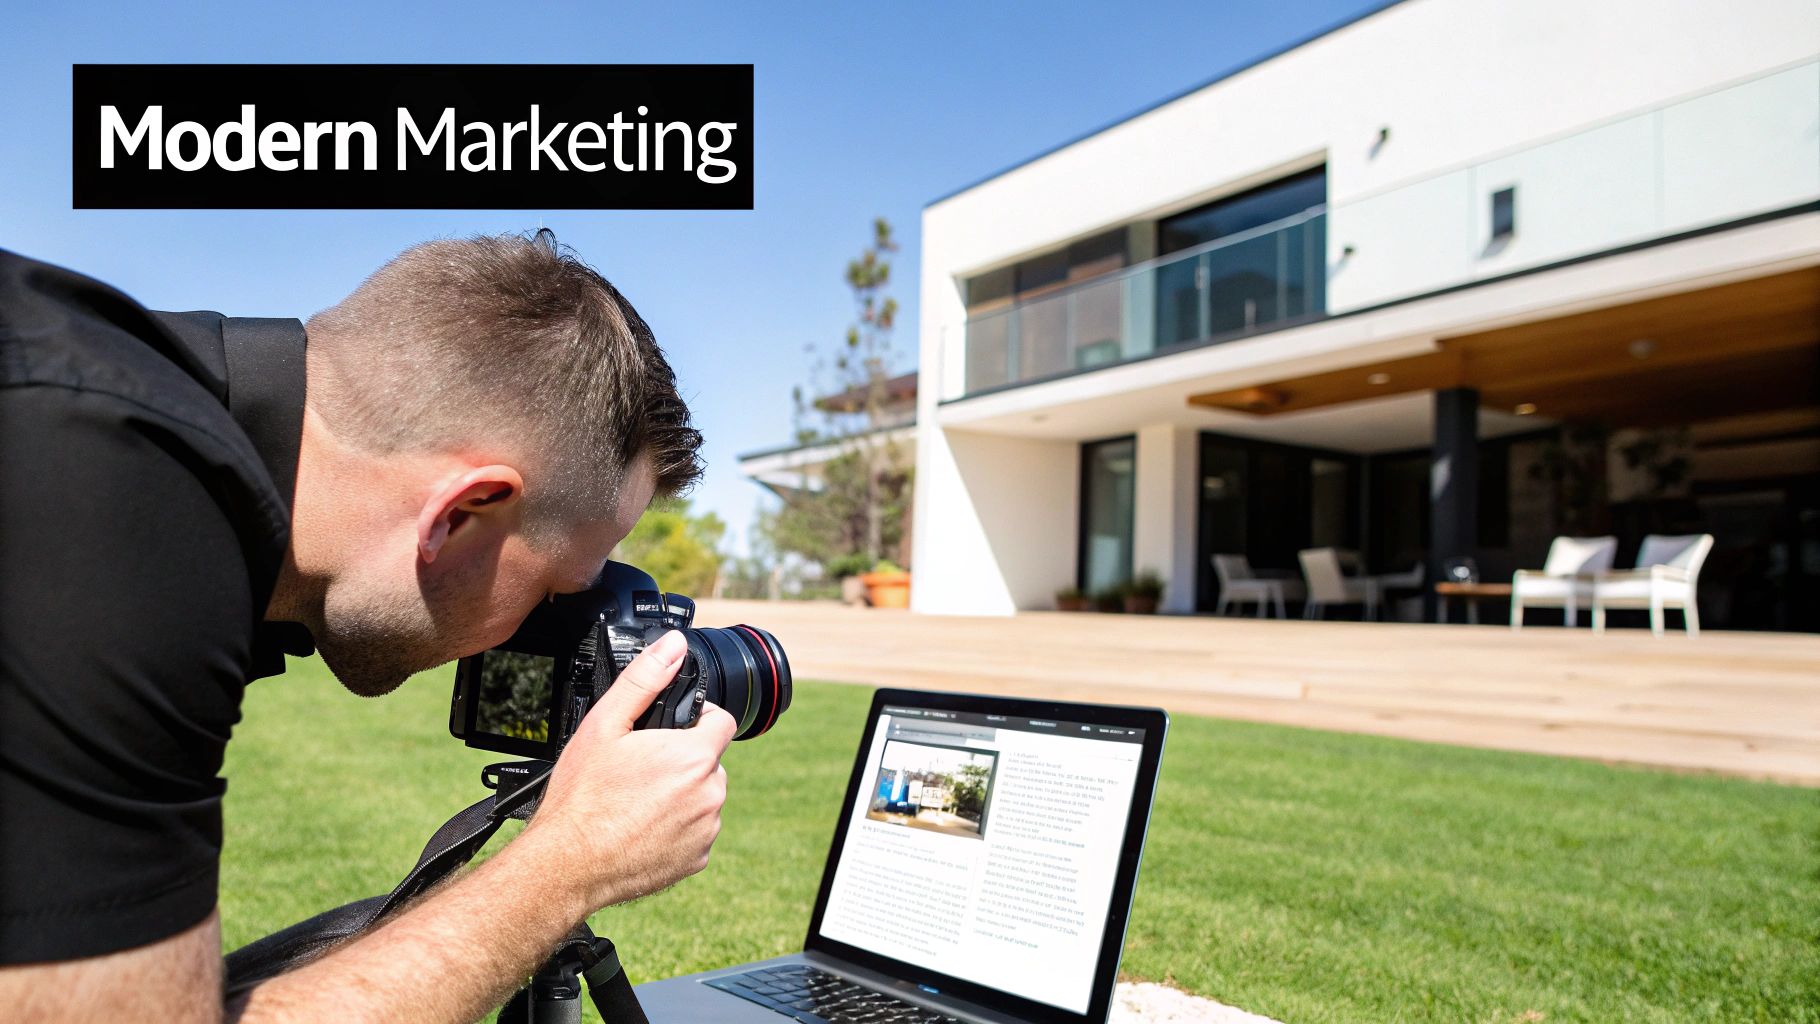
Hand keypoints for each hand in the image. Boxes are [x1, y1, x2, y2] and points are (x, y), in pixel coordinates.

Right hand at [525, 630, 736, 910]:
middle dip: (683, 758)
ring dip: (681, 794)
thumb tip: (673, 645)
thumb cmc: (581, 798)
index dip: (696, 718)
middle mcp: (710, 794)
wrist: (566, 865)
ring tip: (637, 800)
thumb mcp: (605, 725)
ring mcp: (706, 830)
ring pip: (704, 796)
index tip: (668, 730)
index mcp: (694, 756)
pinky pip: (697, 831)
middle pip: (709, 760)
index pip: (721, 720)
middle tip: (640, 768)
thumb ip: (645, 679)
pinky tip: (642, 827)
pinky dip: (677, 827)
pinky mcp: (697, 859)